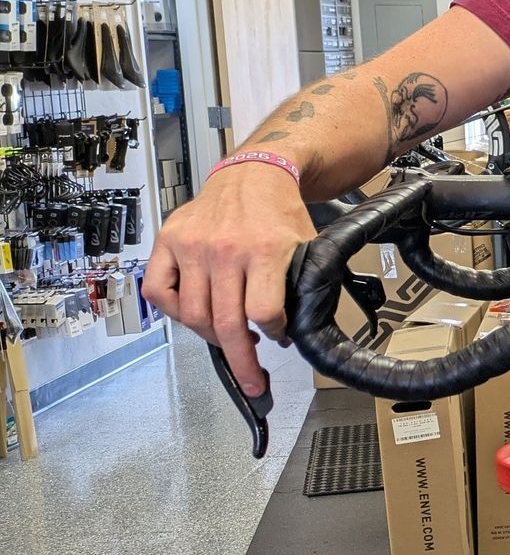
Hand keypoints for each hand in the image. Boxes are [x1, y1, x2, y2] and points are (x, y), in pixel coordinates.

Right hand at [142, 165, 316, 396]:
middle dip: (242, 361)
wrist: (253, 175)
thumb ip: (302, 287)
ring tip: (227, 340)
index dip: (273, 333)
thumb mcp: (307, 247)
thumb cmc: (279, 213)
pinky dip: (173, 313)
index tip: (279, 336)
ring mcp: (192, 245)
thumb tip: (294, 331)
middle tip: (252, 379)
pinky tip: (193, 316)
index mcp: (265, 250)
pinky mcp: (168, 241)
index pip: (262, 312)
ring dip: (211, 338)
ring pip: (192, 315)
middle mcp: (225, 249)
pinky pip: (158, 291)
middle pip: (226, 323)